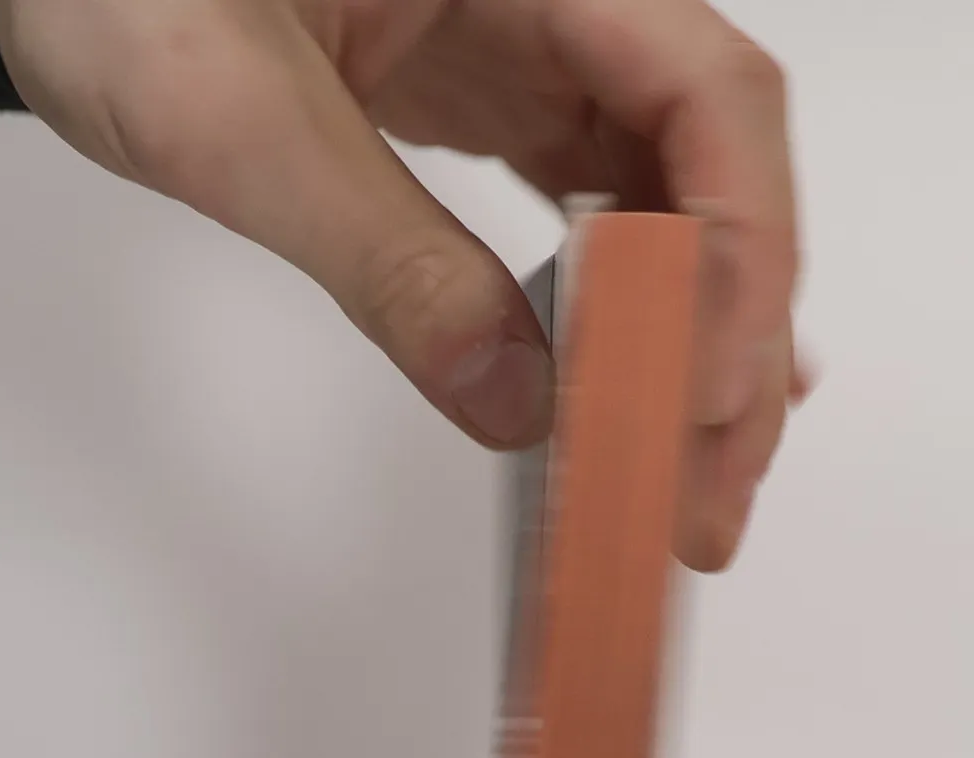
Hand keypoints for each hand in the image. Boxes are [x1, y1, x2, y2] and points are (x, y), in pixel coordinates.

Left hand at [0, 0, 803, 570]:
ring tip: (696, 476)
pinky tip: (648, 385)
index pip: (707, 96)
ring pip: (670, 199)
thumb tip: (517, 405)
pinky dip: (633, 308)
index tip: (711, 391)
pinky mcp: (494, 99)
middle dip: (731, 334)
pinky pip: (601, 210)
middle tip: (710, 493)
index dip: (734, 251)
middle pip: (712, 165)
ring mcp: (532, 47)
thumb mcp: (239, 121)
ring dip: (694, 341)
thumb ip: (386, 259)